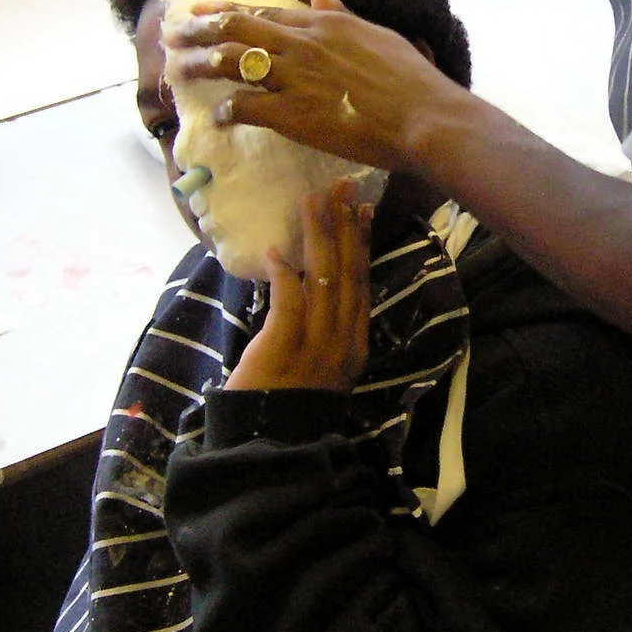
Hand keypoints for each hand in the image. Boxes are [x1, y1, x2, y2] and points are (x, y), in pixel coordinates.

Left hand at [164, 0, 458, 174]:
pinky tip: (220, 116)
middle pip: (234, 30)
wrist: (421, 116)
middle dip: (196, 31)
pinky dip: (228, 110)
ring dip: (200, 66)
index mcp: (321, 24)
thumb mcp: (374, 33)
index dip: (222, 10)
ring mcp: (293, 78)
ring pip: (231, 63)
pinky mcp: (292, 113)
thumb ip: (339, 10)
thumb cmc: (409, 78)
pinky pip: (246, 106)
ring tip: (178, 71)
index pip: (260, 13)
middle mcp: (300, 44)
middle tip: (170, 36)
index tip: (196, 11)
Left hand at [225, 185, 371, 392]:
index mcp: (355, 345)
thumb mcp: (321, 368)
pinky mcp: (283, 349)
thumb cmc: (289, 405)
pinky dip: (285, 274)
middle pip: (348, 274)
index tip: (362, 210)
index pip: (362, 284)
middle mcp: (343, 342)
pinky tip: (278, 251)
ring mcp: (315, 346)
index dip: (362, 244)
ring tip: (313, 201)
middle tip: (343, 188)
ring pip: (323, 281)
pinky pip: (289, 302)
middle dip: (346, 227)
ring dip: (318, 237)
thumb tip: (305, 284)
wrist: (268, 444)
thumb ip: (321, 329)